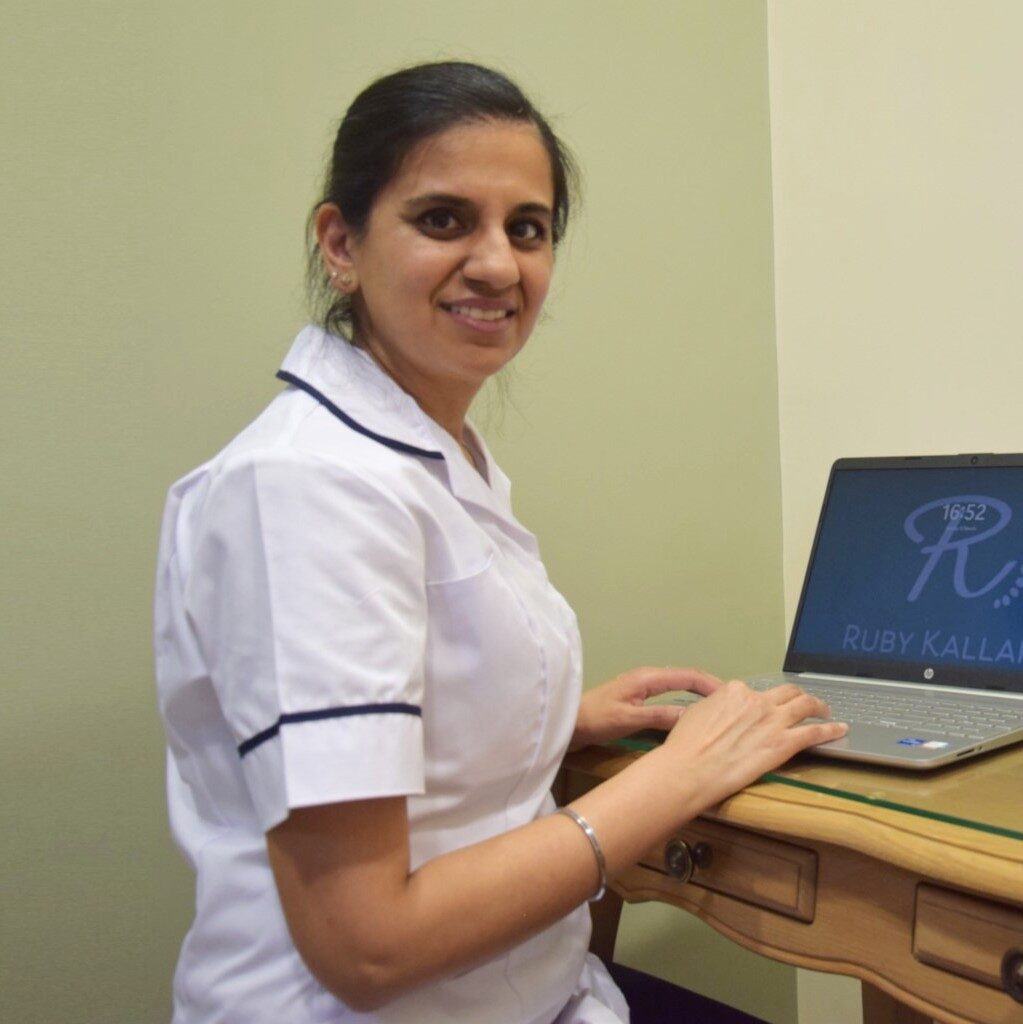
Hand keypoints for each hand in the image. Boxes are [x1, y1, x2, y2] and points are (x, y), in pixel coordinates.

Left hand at [570, 666, 721, 749]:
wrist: (569, 723)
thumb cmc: (596, 719)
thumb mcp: (630, 719)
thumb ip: (660, 716)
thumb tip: (695, 715)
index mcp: (648, 678)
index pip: (687, 675)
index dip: (711, 684)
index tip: (732, 696)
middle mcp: (648, 678)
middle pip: (686, 678)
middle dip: (709, 687)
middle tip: (732, 704)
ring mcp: (643, 687)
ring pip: (678, 687)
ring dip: (698, 695)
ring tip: (719, 710)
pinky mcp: (639, 699)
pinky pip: (669, 696)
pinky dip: (685, 702)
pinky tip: (693, 716)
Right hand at [659, 680, 847, 805]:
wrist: (690, 768)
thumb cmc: (686, 745)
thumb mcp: (696, 713)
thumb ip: (716, 707)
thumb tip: (722, 711)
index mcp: (735, 691)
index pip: (756, 690)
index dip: (762, 700)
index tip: (765, 708)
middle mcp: (757, 700)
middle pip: (786, 692)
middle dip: (798, 695)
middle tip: (806, 702)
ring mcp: (772, 720)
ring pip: (805, 705)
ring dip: (819, 705)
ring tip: (825, 710)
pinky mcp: (784, 743)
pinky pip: (814, 733)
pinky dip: (830, 729)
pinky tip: (840, 729)